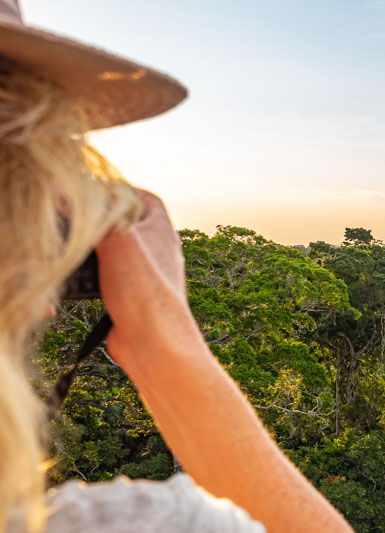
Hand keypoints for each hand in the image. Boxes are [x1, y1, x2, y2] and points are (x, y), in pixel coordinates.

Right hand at [95, 189, 202, 375]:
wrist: (154, 342)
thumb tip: (74, 197)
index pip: (147, 199)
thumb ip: (96, 214)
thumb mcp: (117, 240)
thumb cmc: (144, 290)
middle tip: (82, 219)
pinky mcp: (133, 297)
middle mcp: (159, 251)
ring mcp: (147, 275)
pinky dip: (97, 275)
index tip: (96, 191)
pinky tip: (84, 279)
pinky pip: (112, 278)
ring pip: (119, 252)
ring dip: (99, 248)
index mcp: (162, 231)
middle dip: (105, 219)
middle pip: (130, 224)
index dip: (122, 190)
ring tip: (80, 248)